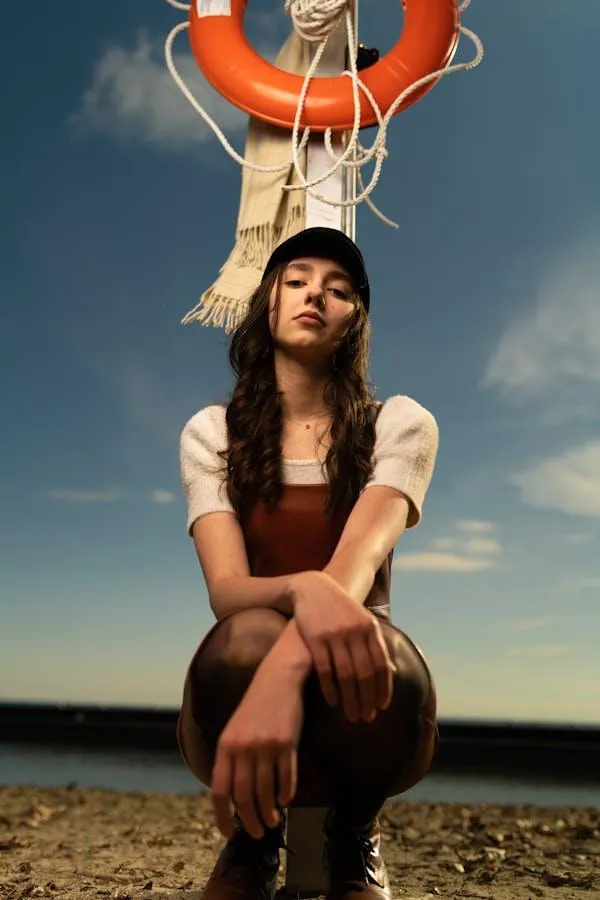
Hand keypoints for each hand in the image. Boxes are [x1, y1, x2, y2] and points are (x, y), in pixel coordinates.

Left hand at [211, 659, 303, 840]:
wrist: (278, 679)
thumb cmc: (256, 706)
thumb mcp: (235, 730)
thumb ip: (231, 759)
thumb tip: (232, 796)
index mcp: (225, 746)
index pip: (219, 791)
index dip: (223, 817)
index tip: (230, 833)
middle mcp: (243, 748)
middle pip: (243, 797)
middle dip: (250, 821)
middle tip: (258, 833)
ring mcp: (265, 746)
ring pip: (265, 793)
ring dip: (269, 813)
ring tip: (273, 821)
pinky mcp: (287, 743)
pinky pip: (286, 779)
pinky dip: (286, 794)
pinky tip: (286, 800)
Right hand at [290, 570, 395, 723]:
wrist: (313, 588)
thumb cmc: (341, 610)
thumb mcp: (362, 622)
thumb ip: (375, 645)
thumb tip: (391, 673)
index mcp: (370, 628)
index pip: (382, 665)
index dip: (384, 688)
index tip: (382, 707)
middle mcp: (355, 631)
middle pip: (365, 673)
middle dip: (368, 699)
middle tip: (366, 719)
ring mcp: (334, 635)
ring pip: (346, 675)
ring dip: (350, 700)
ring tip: (352, 716)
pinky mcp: (315, 638)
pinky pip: (325, 670)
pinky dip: (330, 689)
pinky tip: (333, 702)